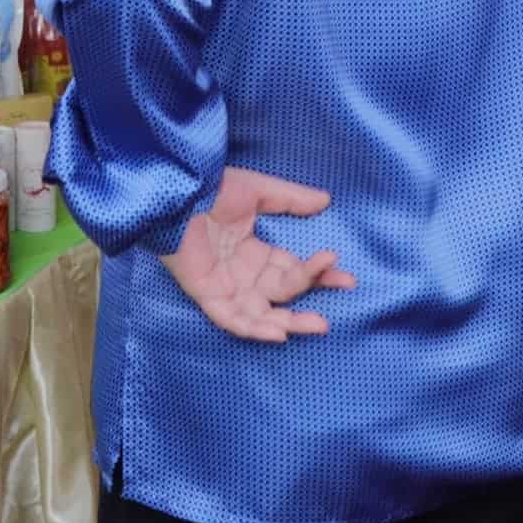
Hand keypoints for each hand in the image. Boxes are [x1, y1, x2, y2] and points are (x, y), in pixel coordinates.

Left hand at [158, 166, 355, 342]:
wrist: (176, 195)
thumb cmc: (211, 190)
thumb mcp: (256, 190)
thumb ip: (289, 199)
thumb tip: (325, 200)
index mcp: (254, 251)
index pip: (292, 269)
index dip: (318, 273)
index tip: (345, 276)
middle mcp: (243, 273)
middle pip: (282, 294)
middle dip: (310, 298)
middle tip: (339, 297)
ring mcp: (225, 287)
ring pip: (262, 314)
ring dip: (290, 322)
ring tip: (318, 324)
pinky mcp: (207, 296)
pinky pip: (232, 320)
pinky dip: (254, 328)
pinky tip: (278, 332)